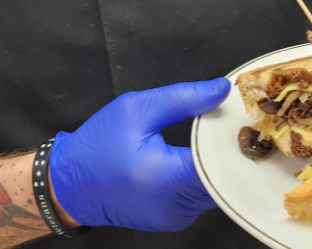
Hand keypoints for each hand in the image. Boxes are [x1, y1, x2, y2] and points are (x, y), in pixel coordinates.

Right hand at [49, 78, 230, 231]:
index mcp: (163, 176)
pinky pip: (202, 197)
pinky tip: (200, 158)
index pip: (219, 161)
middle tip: (236, 124)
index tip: (241, 119)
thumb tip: (222, 90)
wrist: (70, 185)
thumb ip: (183, 98)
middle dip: (230, 151)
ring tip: (217, 138)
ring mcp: (174, 217)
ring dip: (220, 165)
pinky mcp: (174, 220)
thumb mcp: (136, 108)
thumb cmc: (97, 145)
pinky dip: (206, 177)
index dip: (234, 139)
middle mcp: (172, 204)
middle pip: (224, 178)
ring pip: (217, 189)